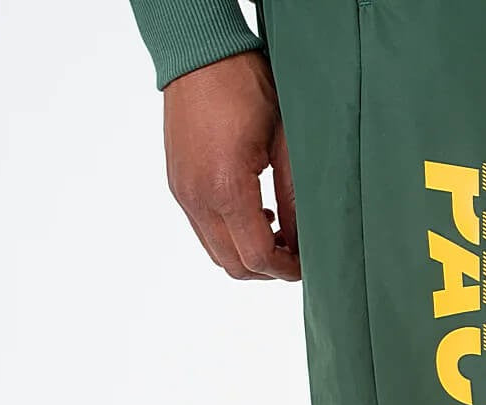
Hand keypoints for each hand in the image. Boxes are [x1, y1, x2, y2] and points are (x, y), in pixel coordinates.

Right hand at [164, 51, 299, 279]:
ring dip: (248, 254)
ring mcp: (183, 193)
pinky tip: (256, 215)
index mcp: (225, 188)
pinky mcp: (178, 185)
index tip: (307, 265)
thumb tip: (305, 240)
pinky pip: (204, 231)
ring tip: (278, 235)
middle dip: (268, 269)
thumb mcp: (286, 144)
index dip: (286, 269)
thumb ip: (296, 199)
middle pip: (234, 265)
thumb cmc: (245, 87)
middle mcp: (197, 197)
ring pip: (216, 253)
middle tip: (296, 255)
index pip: (257, 256)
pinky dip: (230, 237)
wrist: (200, 53)